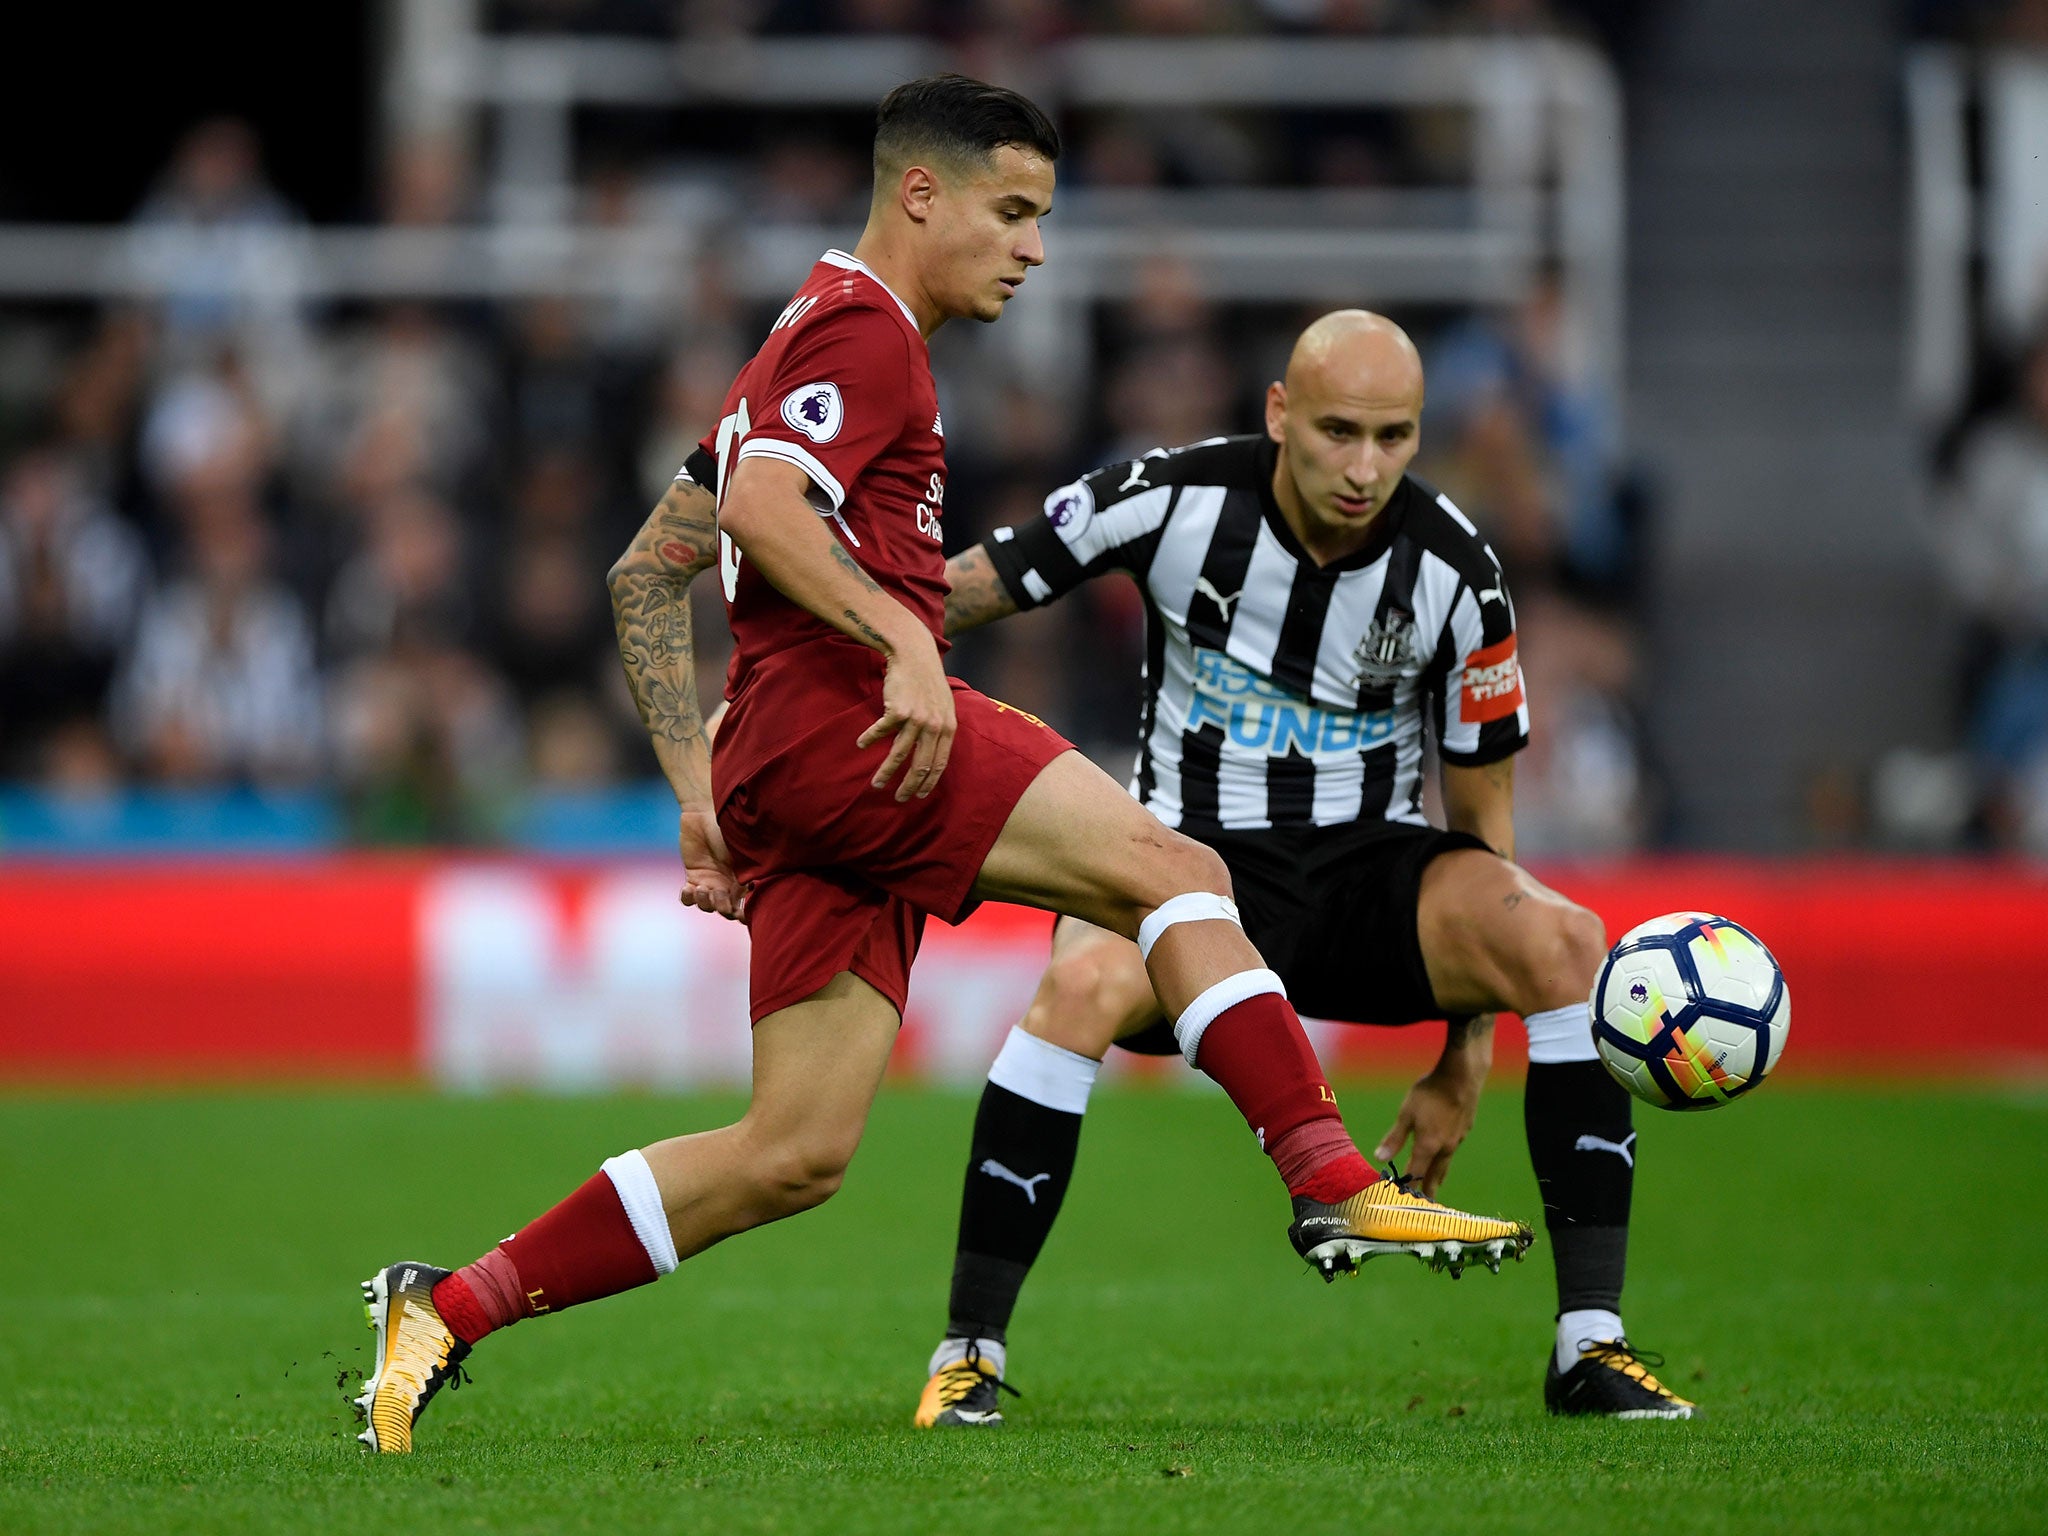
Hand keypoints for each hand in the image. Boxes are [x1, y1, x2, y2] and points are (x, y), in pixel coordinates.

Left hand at [679, 807, 744, 918]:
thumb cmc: (728, 829)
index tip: (740, 913)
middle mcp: (727, 885)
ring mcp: (709, 883)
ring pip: (707, 906)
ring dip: (705, 902)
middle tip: (720, 899)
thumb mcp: (744, 848)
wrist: (704, 815)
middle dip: (723, 908)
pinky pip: (688, 898)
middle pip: (726, 909)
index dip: (744, 913)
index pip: (746, 904)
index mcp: (744, 880)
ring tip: (702, 888)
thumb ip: (753, 866)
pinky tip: (689, 889)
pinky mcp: (693, 878)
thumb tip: (759, 885)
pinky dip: (688, 898)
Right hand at [857, 631, 955, 801]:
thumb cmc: (927, 682)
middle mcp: (935, 726)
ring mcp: (917, 719)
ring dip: (885, 772)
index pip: (939, 764)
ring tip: (876, 784)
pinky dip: (869, 740)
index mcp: (948, 728)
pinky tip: (861, 745)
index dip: (929, 783)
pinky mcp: (898, 710)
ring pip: (898, 755)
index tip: (919, 795)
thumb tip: (932, 754)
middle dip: (908, 786)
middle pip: (921, 766)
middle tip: (898, 798)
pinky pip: (881, 732)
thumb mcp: (943, 706)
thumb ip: (941, 729)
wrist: (914, 655)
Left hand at [1373, 1065, 1482, 1197]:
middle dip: (1428, 1190)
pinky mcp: (1464, 1129)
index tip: (1402, 1198)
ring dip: (1438, 1176)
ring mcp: (1457, 1139)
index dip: (1408, 1186)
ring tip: (1434, 1184)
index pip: (1416, 1174)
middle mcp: (1445, 1148)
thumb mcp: (1406, 1114)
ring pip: (1446, 1163)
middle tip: (1425, 1205)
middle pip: (1435, 1175)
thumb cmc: (1430, 1093)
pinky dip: (1445, 1158)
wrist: (1462, 1078)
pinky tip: (1444, 1153)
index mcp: (1428, 1146)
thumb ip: (1394, 1138)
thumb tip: (1379, 1159)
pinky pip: (1453, 1150)